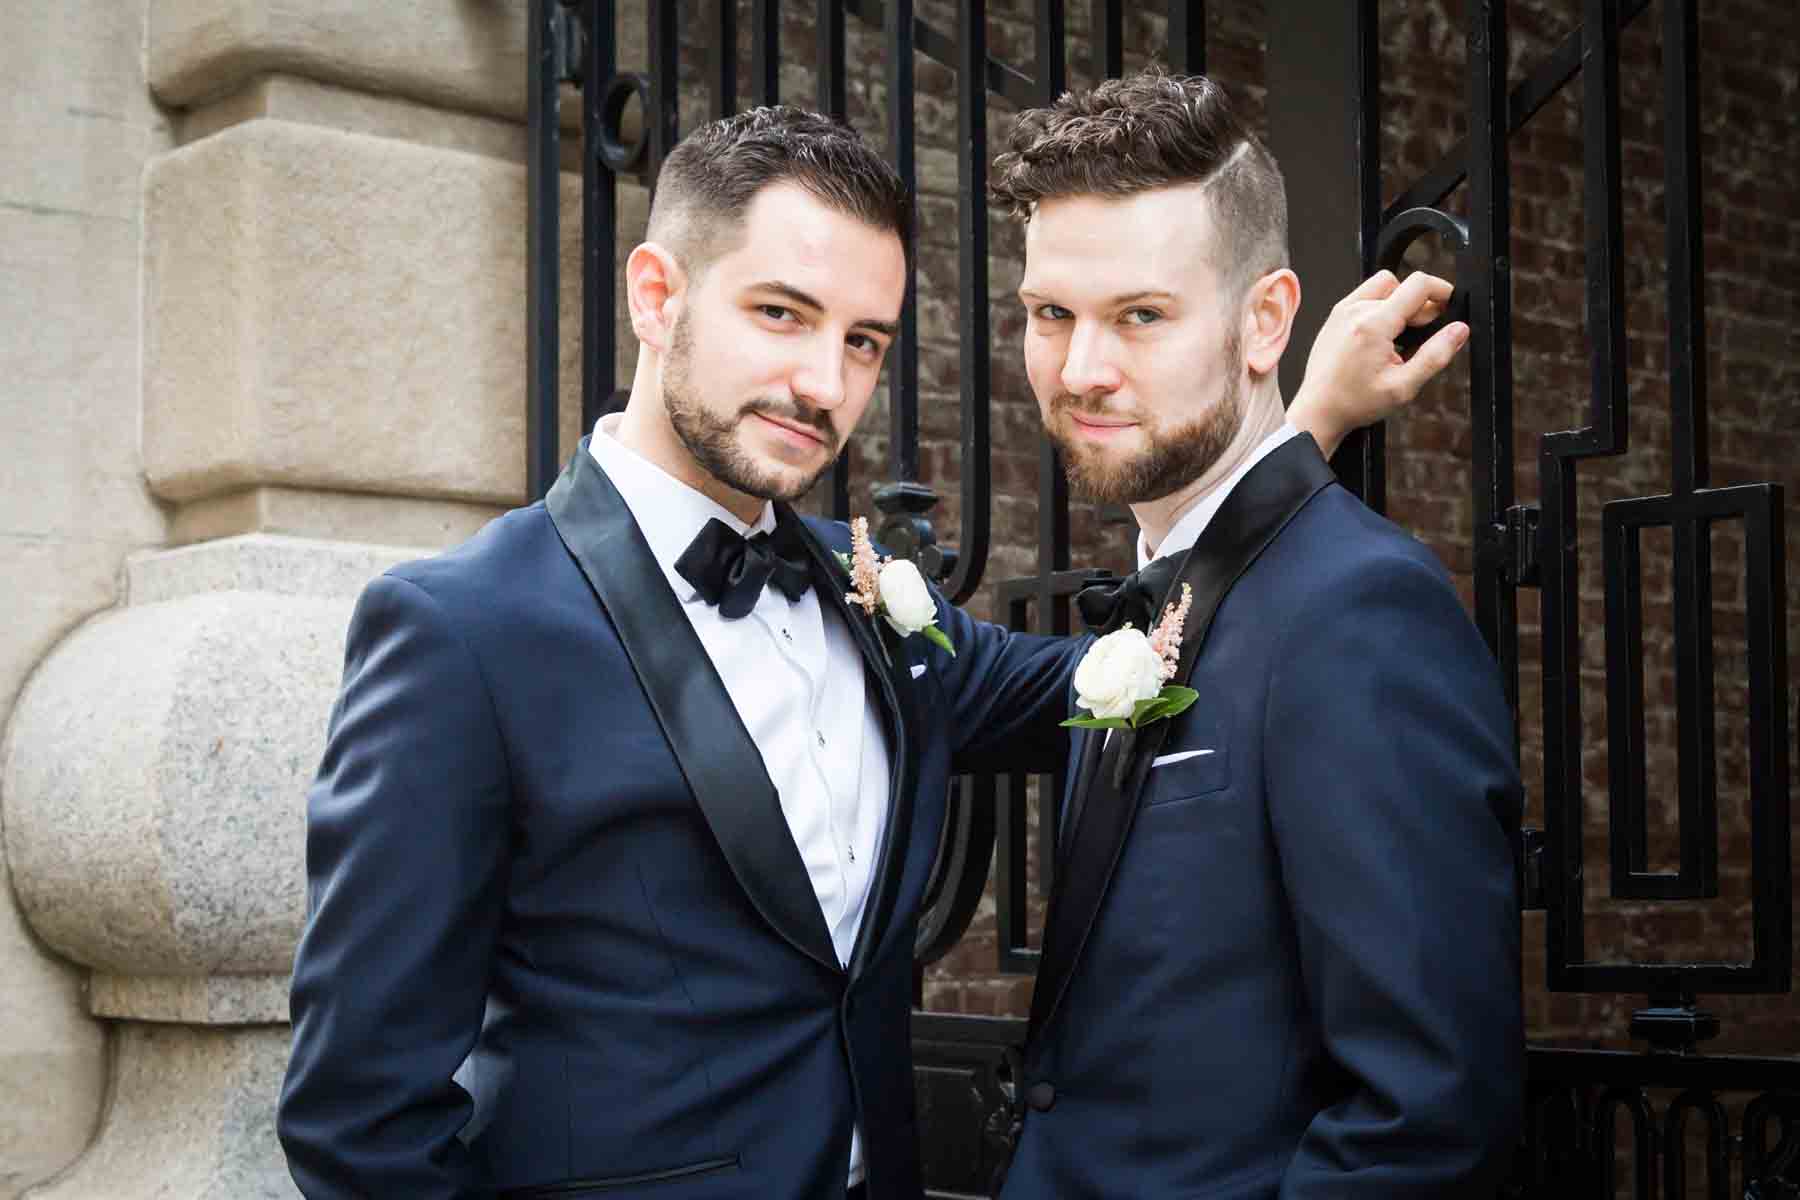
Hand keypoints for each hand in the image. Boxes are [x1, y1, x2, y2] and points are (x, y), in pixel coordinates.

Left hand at [1287, 270, 1468, 458]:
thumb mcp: (1404, 386)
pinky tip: (1381, 336)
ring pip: (1385, 286)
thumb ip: (1436, 355)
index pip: (1419, 284)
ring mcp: (1342, 310)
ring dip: (1399, 303)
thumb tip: (1459, 330)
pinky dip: (1381, 307)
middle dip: (1420, 307)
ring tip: (1399, 337)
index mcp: (1373, 324)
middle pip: (1404, 285)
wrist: (1318, 411)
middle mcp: (1355, 310)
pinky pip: (1366, 295)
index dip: (1442, 292)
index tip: (1448, 308)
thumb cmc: (1354, 402)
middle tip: (1419, 338)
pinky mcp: (1336, 315)